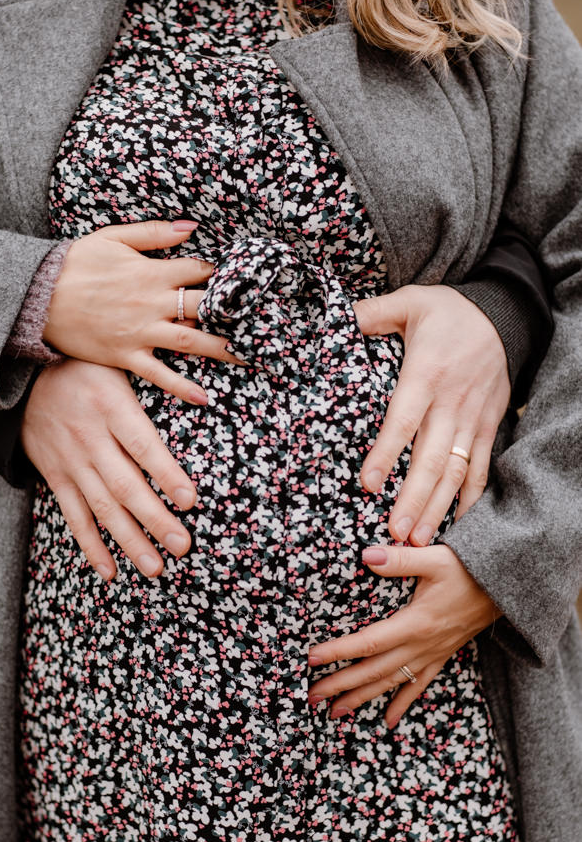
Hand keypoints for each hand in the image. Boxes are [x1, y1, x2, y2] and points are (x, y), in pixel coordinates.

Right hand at [22, 359, 196, 580]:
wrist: (22, 381)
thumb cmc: (86, 372)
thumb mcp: (118, 368)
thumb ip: (153, 388)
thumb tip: (203, 399)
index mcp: (111, 408)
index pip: (142, 445)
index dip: (166, 474)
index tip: (190, 501)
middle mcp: (90, 439)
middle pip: (125, 485)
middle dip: (155, 519)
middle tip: (182, 546)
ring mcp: (71, 462)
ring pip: (102, 507)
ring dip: (129, 540)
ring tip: (155, 567)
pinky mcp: (56, 478)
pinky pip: (74, 516)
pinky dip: (91, 545)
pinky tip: (110, 571)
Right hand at [43, 219, 242, 403]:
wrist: (37, 296)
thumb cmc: (74, 263)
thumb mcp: (113, 237)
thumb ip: (153, 233)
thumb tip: (191, 227)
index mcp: (150, 272)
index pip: (198, 271)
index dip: (220, 274)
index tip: (237, 281)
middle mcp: (151, 303)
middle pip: (204, 307)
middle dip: (234, 313)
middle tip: (261, 321)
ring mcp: (140, 333)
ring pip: (191, 342)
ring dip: (222, 349)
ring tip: (248, 356)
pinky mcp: (125, 356)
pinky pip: (159, 374)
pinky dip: (182, 387)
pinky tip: (204, 397)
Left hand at [307, 544, 500, 726]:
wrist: (507, 588)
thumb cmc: (469, 569)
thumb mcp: (435, 558)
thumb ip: (400, 559)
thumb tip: (366, 555)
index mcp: (416, 623)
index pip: (368, 642)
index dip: (338, 651)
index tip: (311, 658)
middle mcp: (421, 645)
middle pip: (373, 671)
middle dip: (340, 685)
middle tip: (310, 697)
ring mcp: (432, 654)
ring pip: (391, 683)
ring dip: (362, 699)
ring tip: (335, 713)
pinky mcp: (441, 657)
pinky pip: (419, 686)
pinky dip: (401, 704)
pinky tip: (388, 721)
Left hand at [354, 285, 510, 544]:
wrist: (505, 314)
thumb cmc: (448, 312)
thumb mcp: (408, 301)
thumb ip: (371, 313)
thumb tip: (335, 318)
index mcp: (426, 374)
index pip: (403, 420)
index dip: (386, 454)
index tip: (368, 485)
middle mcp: (452, 403)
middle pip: (431, 458)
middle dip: (413, 499)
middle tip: (395, 534)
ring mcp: (473, 419)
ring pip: (455, 471)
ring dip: (437, 507)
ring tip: (418, 540)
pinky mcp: (488, 427)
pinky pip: (481, 469)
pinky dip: (470, 499)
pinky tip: (454, 524)